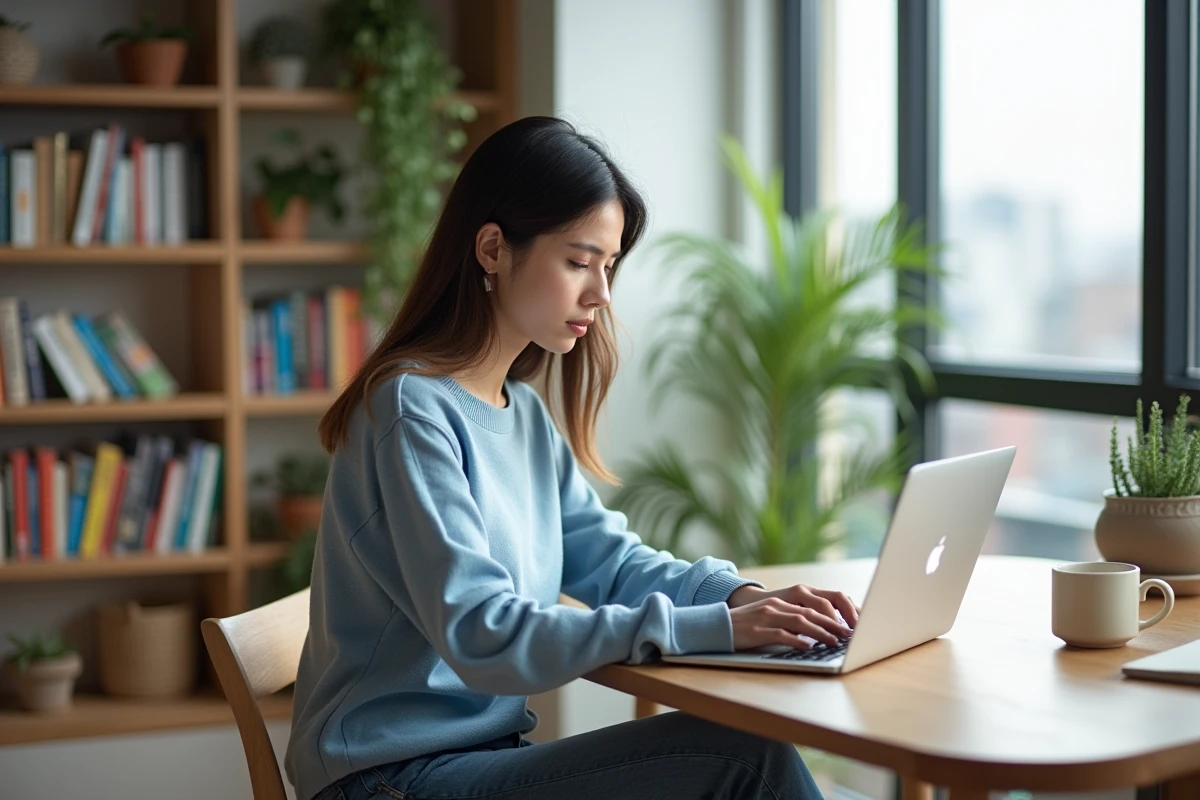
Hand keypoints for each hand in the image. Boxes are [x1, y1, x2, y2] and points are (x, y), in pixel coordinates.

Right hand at [726, 584, 859, 650]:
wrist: (716, 625)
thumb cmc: (745, 625)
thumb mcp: (768, 618)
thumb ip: (788, 621)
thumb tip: (813, 634)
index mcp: (780, 602)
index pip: (813, 606)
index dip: (833, 615)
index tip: (848, 625)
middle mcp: (775, 607)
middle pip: (811, 612)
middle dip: (832, 624)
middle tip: (848, 634)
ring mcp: (766, 618)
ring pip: (800, 622)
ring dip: (820, 632)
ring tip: (833, 641)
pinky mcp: (757, 631)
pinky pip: (781, 634)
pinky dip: (797, 640)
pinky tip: (807, 647)